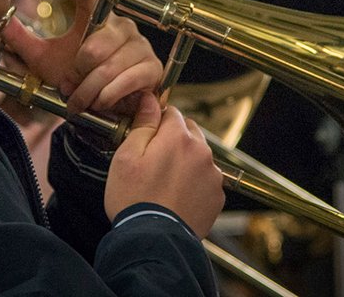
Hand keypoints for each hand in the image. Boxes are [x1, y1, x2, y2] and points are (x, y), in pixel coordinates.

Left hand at [0, 0, 161, 115]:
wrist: (101, 112)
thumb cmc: (75, 80)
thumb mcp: (44, 60)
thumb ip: (22, 41)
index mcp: (94, 18)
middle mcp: (120, 26)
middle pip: (94, 47)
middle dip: (77, 74)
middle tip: (71, 85)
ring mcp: (139, 45)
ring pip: (106, 68)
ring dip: (88, 90)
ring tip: (83, 97)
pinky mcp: (151, 67)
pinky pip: (125, 82)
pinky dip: (107, 97)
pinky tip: (103, 103)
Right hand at [105, 93, 224, 236]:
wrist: (154, 241)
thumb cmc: (134, 199)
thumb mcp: (126, 157)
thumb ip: (142, 125)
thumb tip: (150, 101)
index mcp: (178, 138)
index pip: (172, 112)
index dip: (156, 121)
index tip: (146, 135)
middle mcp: (201, 152)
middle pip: (189, 133)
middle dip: (173, 140)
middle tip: (152, 160)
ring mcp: (212, 175)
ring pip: (198, 157)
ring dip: (185, 162)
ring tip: (163, 183)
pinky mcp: (217, 196)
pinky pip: (205, 180)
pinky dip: (193, 183)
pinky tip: (175, 196)